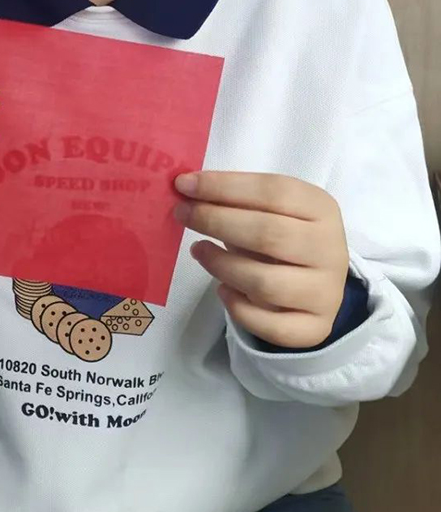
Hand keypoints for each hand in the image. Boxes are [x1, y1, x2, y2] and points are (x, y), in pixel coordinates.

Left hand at [174, 172, 348, 348]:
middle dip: (216, 221)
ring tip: (198, 250)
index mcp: (321, 208)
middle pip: (267, 234)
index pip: (273, 191)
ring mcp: (326, 292)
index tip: (185, 184)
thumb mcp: (268, 209)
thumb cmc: (282, 235)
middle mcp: (329, 249)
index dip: (224, 187)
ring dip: (221, 265)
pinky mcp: (315, 327)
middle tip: (182, 214)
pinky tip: (222, 290)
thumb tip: (188, 189)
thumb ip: (235, 199)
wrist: (316, 281)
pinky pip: (269, 325)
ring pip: (264, 282)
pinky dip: (238, 308)